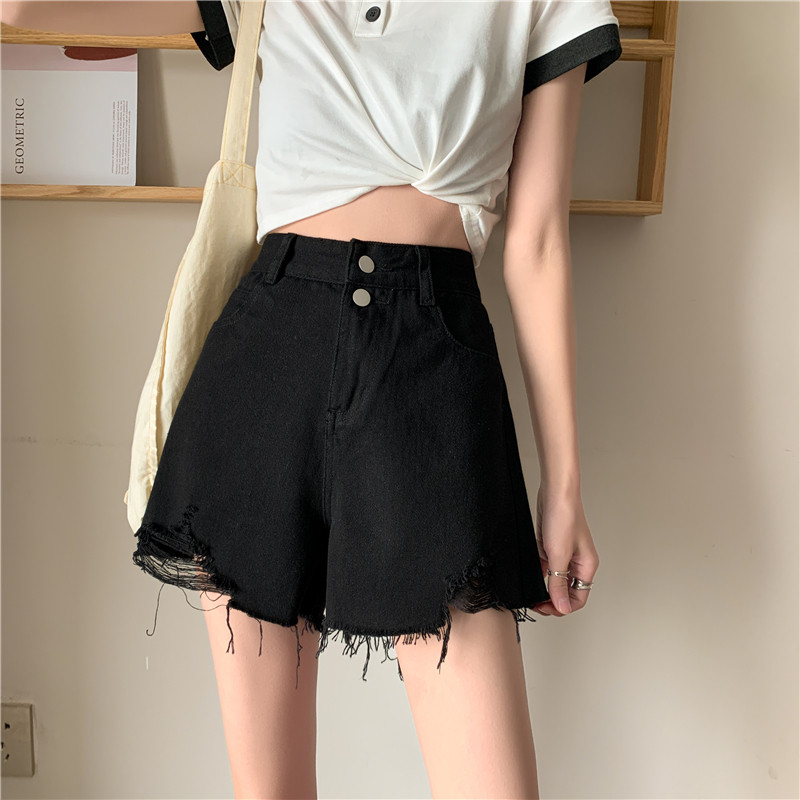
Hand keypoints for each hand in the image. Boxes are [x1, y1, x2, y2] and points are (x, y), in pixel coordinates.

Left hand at [531, 484, 598, 616]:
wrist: (555, 492)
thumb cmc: (564, 517)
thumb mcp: (559, 555)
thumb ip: (558, 583)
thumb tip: (562, 607)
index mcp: (586, 566)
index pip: (578, 598)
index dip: (561, 607)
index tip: (544, 607)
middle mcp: (578, 562)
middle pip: (567, 591)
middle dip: (552, 600)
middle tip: (536, 603)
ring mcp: (565, 554)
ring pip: (556, 580)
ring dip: (544, 587)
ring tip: (531, 591)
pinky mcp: (552, 546)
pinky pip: (547, 567)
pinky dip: (539, 573)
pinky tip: (530, 574)